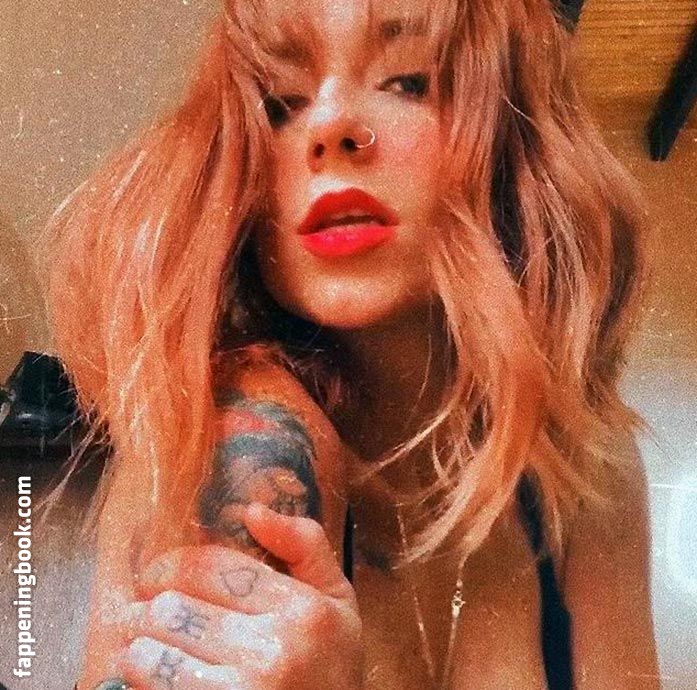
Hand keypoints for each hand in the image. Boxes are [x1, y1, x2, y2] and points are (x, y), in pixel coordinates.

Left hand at [113, 503, 362, 689]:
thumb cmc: (329, 670)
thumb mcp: (338, 603)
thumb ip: (305, 546)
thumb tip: (254, 510)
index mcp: (302, 609)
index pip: (208, 567)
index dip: (168, 567)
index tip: (156, 578)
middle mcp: (273, 650)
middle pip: (171, 608)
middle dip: (151, 610)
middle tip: (152, 618)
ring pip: (148, 652)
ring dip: (139, 649)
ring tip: (150, 651)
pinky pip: (149, 688)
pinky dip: (140, 681)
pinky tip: (156, 681)